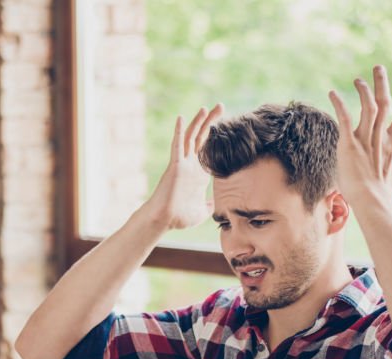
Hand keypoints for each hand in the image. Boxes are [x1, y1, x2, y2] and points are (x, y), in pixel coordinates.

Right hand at [144, 104, 223, 229]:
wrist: (164, 220)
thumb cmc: (180, 217)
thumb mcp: (202, 211)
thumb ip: (210, 205)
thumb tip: (217, 205)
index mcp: (199, 173)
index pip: (209, 148)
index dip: (216, 135)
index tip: (226, 123)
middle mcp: (191, 164)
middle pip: (201, 137)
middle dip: (211, 121)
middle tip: (221, 106)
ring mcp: (182, 163)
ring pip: (190, 137)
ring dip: (198, 122)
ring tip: (206, 108)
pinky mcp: (175, 165)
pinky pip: (177, 146)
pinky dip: (179, 132)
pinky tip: (181, 118)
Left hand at [328, 66, 391, 204]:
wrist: (373, 201)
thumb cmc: (389, 196)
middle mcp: (382, 136)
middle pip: (385, 102)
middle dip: (382, 83)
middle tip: (378, 68)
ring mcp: (365, 138)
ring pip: (367, 105)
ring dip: (363, 89)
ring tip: (358, 80)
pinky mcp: (349, 143)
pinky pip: (344, 118)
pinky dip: (339, 104)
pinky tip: (332, 93)